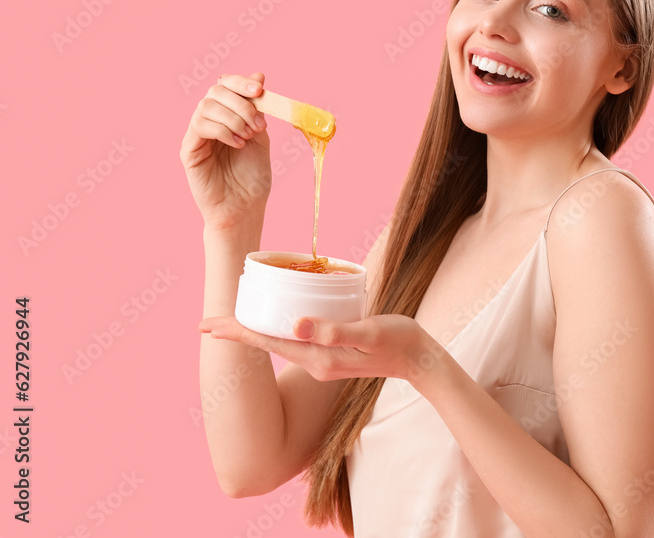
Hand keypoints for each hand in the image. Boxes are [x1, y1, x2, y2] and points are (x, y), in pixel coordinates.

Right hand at [180, 72, 271, 230]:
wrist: (244, 208)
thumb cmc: (252, 177)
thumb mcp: (261, 137)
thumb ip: (258, 110)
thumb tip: (259, 75)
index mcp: (227, 115)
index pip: (226, 86)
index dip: (241, 83)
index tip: (260, 90)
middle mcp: (209, 121)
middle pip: (215, 91)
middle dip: (240, 103)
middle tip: (258, 124)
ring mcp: (197, 135)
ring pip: (206, 106)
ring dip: (232, 117)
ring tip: (247, 137)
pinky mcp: (189, 149)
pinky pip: (199, 126)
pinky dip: (221, 130)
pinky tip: (237, 144)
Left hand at [198, 314, 446, 383]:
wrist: (419, 360)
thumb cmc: (398, 342)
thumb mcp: (368, 332)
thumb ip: (334, 331)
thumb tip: (295, 325)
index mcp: (318, 357)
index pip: (268, 342)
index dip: (237, 332)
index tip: (208, 325)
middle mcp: (315, 361)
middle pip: (266, 343)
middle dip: (236, 332)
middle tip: (205, 321)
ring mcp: (322, 359)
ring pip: (278, 343)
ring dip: (253, 331)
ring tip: (231, 319)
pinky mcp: (331, 353)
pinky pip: (294, 340)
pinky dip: (275, 329)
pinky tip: (274, 320)